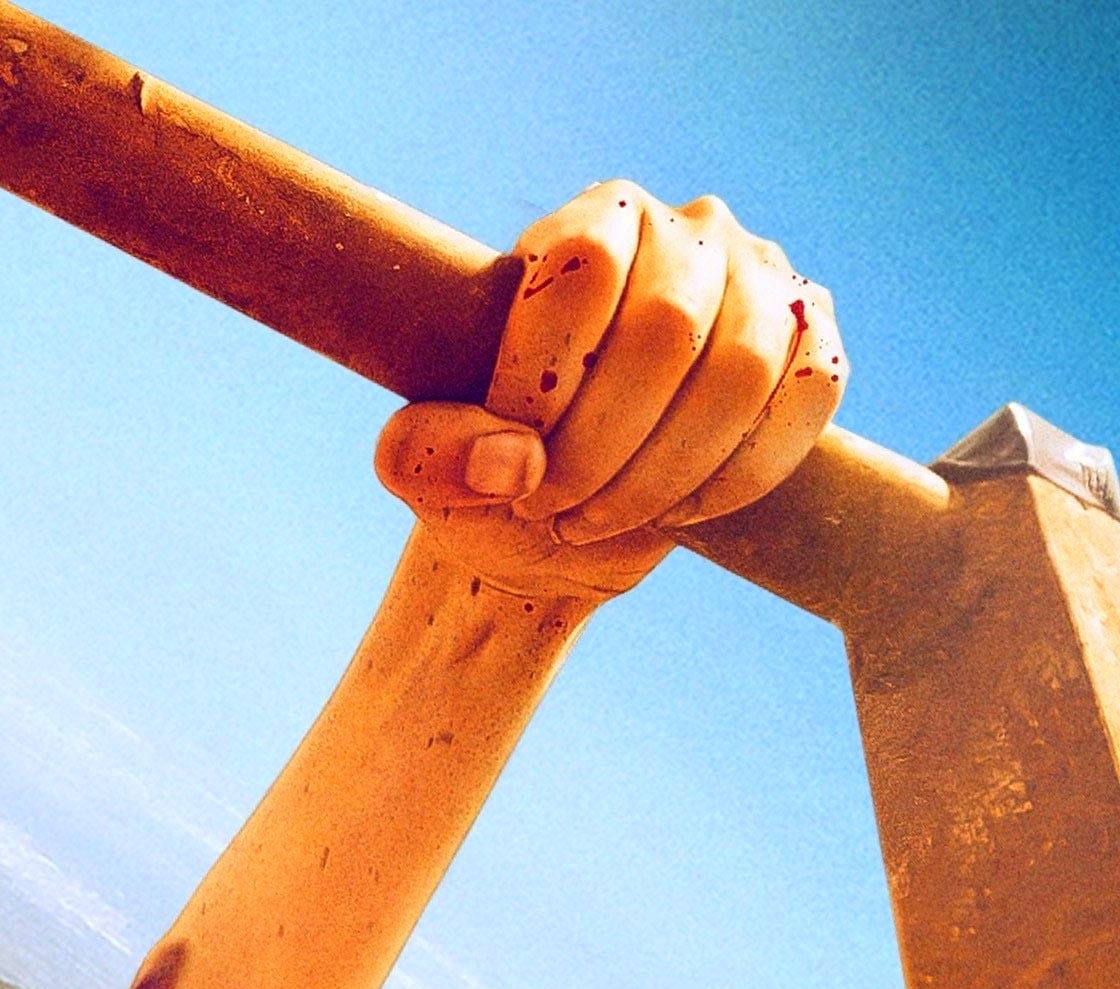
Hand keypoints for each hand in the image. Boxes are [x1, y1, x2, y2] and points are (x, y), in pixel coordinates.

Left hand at [373, 181, 845, 603]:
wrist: (566, 508)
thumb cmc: (489, 461)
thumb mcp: (422, 462)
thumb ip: (428, 452)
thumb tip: (513, 461)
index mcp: (587, 223)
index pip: (584, 268)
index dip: (548, 372)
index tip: (511, 450)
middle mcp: (686, 229)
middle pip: (665, 327)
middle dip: (599, 443)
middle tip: (549, 506)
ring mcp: (763, 280)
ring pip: (740, 371)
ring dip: (663, 471)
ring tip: (597, 518)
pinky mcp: (813, 342)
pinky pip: (806, 400)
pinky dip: (740, 474)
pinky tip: (677, 512)